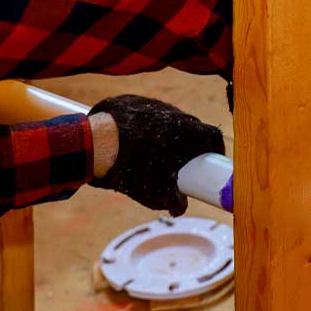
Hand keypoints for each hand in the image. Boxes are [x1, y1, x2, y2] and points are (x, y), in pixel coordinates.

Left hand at [88, 95, 224, 215]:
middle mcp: (175, 114)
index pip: (213, 136)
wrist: (95, 144)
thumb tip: (179, 209)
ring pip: (171, 119)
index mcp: (188, 132)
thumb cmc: (130, 169)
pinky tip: (135, 140)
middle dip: (192, 143)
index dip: (215, 148)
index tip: (212, 159)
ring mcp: (155, 105)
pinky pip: (149, 113)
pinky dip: (147, 126)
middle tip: (183, 160)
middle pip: (193, 127)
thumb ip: (173, 202)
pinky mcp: (135, 101)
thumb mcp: (154, 193)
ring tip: (154, 152)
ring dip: (169, 133)